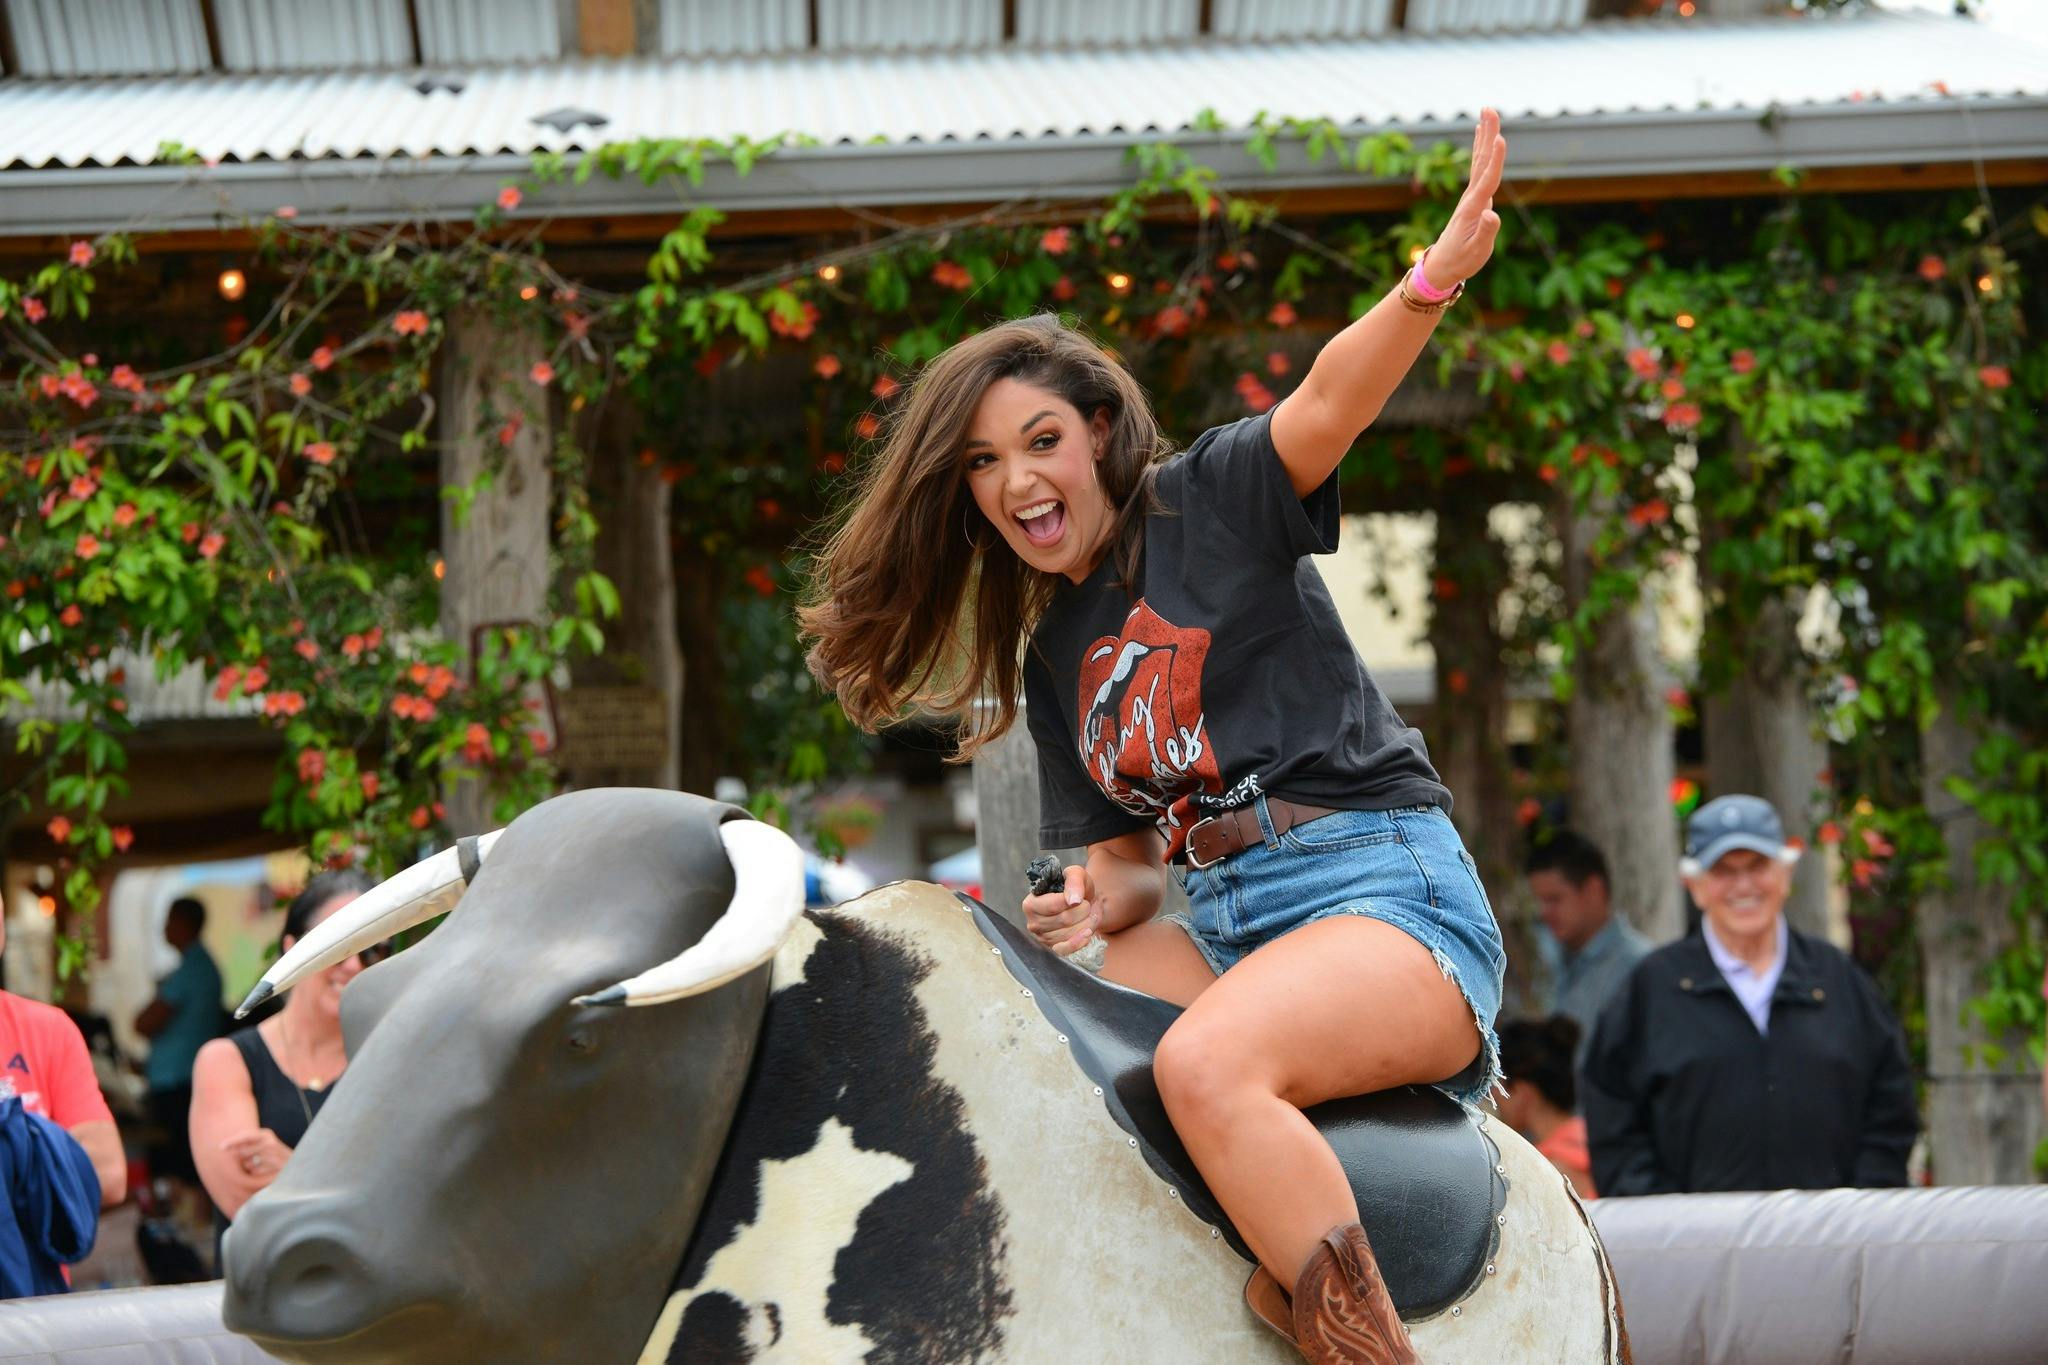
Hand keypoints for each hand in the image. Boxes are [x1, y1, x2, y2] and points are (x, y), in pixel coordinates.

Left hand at [222, 1128, 291, 1182]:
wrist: (298, 1166)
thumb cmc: (275, 1157)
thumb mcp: (263, 1145)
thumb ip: (247, 1145)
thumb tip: (224, 1148)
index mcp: (266, 1134)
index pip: (246, 1135)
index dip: (233, 1140)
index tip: (221, 1147)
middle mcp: (271, 1142)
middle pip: (244, 1151)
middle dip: (243, 1159)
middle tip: (249, 1162)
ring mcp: (275, 1155)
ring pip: (249, 1164)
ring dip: (250, 1168)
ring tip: (261, 1167)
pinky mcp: (277, 1168)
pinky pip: (257, 1173)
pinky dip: (257, 1174)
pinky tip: (266, 1173)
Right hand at [1022, 864, 1101, 956]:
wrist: (1084, 905)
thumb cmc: (1075, 889)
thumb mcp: (1076, 875)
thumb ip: (1074, 881)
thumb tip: (1073, 900)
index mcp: (1031, 904)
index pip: (1053, 905)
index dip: (1073, 901)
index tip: (1082, 897)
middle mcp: (1033, 924)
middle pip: (1065, 920)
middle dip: (1084, 911)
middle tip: (1089, 904)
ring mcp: (1043, 939)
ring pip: (1070, 934)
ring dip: (1087, 923)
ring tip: (1090, 914)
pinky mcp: (1054, 950)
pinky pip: (1067, 951)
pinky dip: (1080, 941)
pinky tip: (1087, 933)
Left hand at [1424, 107, 1506, 286]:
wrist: (1442, 266)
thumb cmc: (1462, 261)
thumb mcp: (1477, 252)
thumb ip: (1485, 232)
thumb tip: (1492, 215)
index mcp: (1473, 208)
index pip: (1487, 180)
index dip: (1495, 160)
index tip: (1500, 138)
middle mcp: (1471, 197)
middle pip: (1481, 161)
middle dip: (1487, 135)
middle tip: (1489, 108)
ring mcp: (1471, 195)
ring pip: (1479, 160)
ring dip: (1484, 135)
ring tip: (1487, 112)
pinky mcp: (1472, 197)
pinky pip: (1478, 167)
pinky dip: (1481, 149)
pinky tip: (1482, 135)